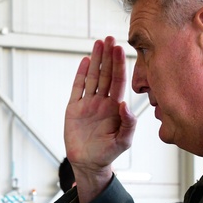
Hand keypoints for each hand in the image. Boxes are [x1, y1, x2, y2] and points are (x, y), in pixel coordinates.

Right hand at [65, 36, 136, 202]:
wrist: (88, 163)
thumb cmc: (108, 153)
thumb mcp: (123, 141)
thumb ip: (128, 124)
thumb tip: (124, 104)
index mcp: (115, 108)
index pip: (118, 81)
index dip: (119, 65)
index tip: (120, 49)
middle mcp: (102, 102)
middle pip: (106, 74)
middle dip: (108, 57)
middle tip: (109, 38)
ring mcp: (88, 104)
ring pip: (93, 77)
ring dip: (96, 60)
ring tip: (98, 43)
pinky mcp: (74, 109)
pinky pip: (78, 88)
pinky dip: (81, 75)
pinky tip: (85, 61)